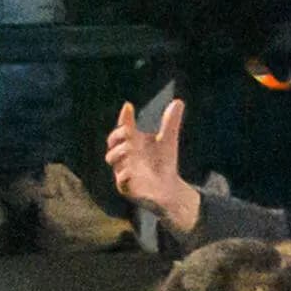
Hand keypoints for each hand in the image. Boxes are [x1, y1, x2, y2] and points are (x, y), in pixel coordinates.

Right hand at [103, 98, 200, 227]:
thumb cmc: (163, 162)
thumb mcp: (168, 141)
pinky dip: (124, 174)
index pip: (123, 127)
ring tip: (131, 149)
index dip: (124, 118)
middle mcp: (124, 156)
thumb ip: (170, 123)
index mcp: (132, 142)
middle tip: (130, 132)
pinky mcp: (127, 188)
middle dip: (119, 135)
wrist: (169, 188)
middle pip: (112, 142)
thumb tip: (178, 101)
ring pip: (113, 160)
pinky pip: (121, 181)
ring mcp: (123, 170)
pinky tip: (132, 170)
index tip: (129, 107)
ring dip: (120, 153)